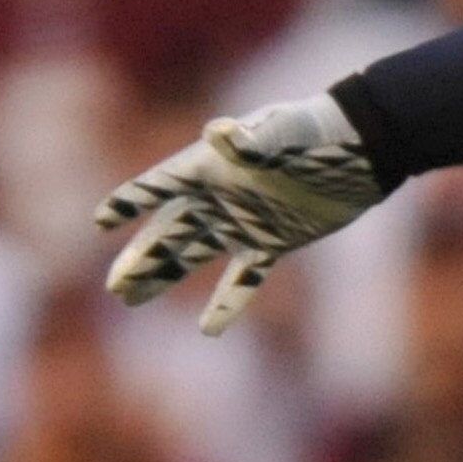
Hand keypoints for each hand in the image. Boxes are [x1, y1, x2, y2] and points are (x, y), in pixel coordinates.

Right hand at [98, 94, 385, 333]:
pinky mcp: (273, 242)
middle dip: (141, 257)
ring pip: (193, 255)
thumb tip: (219, 131)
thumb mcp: (284, 131)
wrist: (362, 147)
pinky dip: (227, 302)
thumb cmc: (318, 131)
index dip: (131, 202)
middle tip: (114, 286)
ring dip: (164, 277)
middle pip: (170, 231)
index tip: (100, 222)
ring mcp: (244, 221)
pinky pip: (243, 278)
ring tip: (131, 301)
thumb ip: (250, 137)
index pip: (161, 185)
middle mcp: (220, 195)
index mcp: (213, 164)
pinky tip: (209, 330)